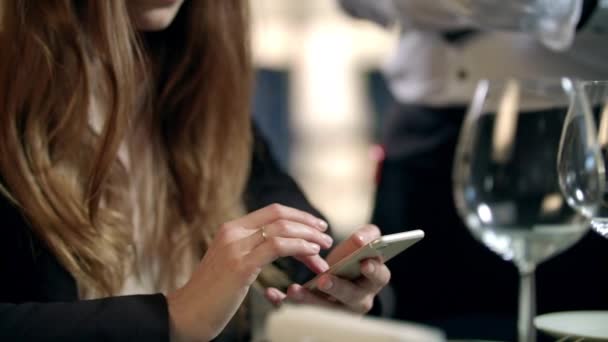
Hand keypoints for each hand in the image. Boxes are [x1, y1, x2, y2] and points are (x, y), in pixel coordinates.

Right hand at [166, 204, 332, 340]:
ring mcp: (236, 247)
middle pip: (280, 216)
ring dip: (309, 238)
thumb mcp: (230, 263)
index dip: (299, 215)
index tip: (316, 226)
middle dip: (308, 224)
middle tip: (327, 237)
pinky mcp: (241, 265)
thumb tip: (275, 245)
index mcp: (231, 228)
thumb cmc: (211, 295)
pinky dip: (299, 247)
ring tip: (323, 251)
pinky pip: (278, 247)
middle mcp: (233, 232)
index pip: (272, 211)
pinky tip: (311, 255)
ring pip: (283, 229)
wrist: (187, 314)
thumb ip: (248, 249)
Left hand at [265, 225, 390, 313]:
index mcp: (372, 281)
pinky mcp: (316, 317)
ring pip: (324, 310)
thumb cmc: (350, 262)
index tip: (364, 264)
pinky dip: (284, 303)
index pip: (379, 277)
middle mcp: (359, 299)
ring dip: (308, 299)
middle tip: (324, 280)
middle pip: (351, 297)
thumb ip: (366, 238)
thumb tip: (362, 238)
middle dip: (337, 288)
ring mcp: (338, 312)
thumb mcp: (360, 250)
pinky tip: (273, 294)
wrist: (335, 284)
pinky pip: (298, 314)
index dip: (373, 270)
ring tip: (293, 290)